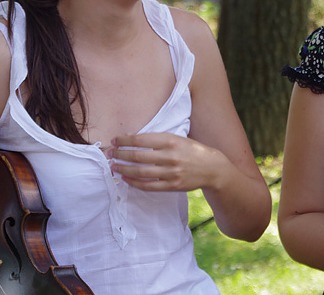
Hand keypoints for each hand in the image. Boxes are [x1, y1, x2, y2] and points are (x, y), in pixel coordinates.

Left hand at [109, 132, 226, 191]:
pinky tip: (126, 178)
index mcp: (171, 140)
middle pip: (138, 156)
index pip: (141, 140)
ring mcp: (171, 173)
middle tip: (109, 154)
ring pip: (141, 172)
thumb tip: (131, 137)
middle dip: (120, 154)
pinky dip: (134, 182)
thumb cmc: (192, 150)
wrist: (213, 168)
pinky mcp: (172, 186)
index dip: (124, 140)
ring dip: (124, 169)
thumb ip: (157, 139)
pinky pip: (148, 186)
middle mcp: (171, 156)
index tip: (114, 141)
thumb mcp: (178, 138)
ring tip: (114, 166)